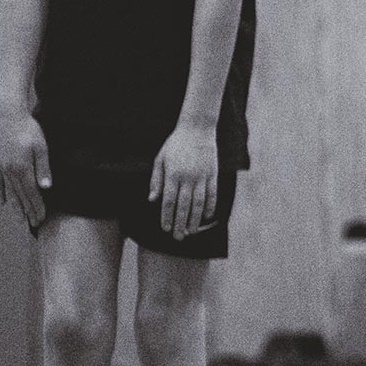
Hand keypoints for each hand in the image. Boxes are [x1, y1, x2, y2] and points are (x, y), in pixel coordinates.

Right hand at [0, 108, 51, 229]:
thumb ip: (43, 168)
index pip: (31, 193)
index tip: (41, 218)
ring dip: (16, 207)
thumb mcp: (41, 147)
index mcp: (22, 169)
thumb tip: (46, 188)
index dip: (37, 206)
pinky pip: (0, 182)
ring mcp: (2, 167)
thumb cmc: (28, 129)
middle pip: (20, 196)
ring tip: (20, 219)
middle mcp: (10, 171)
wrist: (8, 115)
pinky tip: (3, 202)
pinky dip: (2, 193)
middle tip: (34, 224)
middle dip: (28, 211)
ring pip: (10, 192)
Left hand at [150, 119, 220, 239]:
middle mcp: (187, 177)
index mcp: (172, 174)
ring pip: (198, 203)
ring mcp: (202, 176)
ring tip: (192, 231)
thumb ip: (156, 180)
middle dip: (179, 223)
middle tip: (178, 237)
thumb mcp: (160, 159)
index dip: (166, 217)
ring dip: (195, 219)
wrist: (197, 127)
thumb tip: (152, 200)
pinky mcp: (213, 173)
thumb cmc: (175, 143)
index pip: (168, 202)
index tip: (165, 229)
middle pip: (183, 206)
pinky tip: (207, 217)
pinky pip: (212, 193)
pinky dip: (210, 206)